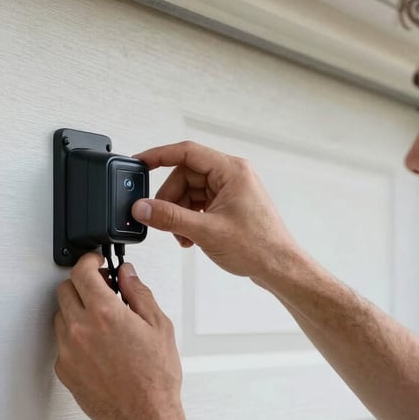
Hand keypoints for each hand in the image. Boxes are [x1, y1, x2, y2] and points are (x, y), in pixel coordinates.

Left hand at [53, 252, 183, 419]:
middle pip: (66, 289)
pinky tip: (97, 344)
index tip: (97, 262)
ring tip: (101, 320)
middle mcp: (81, 329)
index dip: (90, 261)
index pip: (82, 271)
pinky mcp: (64, 368)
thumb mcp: (158, 326)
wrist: (143, 417)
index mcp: (105, 313)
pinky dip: (75, 336)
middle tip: (102, 290)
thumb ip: (138, 293)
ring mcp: (69, 350)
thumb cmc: (155, 378)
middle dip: (83, 284)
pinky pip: (62, 341)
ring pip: (61, 314)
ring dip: (77, 309)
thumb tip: (127, 274)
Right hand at [131, 140, 294, 281]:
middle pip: (185, 175)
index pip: (187, 152)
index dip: (159, 155)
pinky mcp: (229, 206)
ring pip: (190, 192)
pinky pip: (199, 204)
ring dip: (179, 213)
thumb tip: (143, 208)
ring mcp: (231, 191)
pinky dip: (189, 219)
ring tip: (180, 235)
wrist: (279, 268)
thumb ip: (170, 217)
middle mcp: (232, 176)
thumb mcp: (206, 231)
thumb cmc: (258, 247)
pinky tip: (189, 237)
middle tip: (161, 218)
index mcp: (231, 170)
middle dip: (170, 199)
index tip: (139, 162)